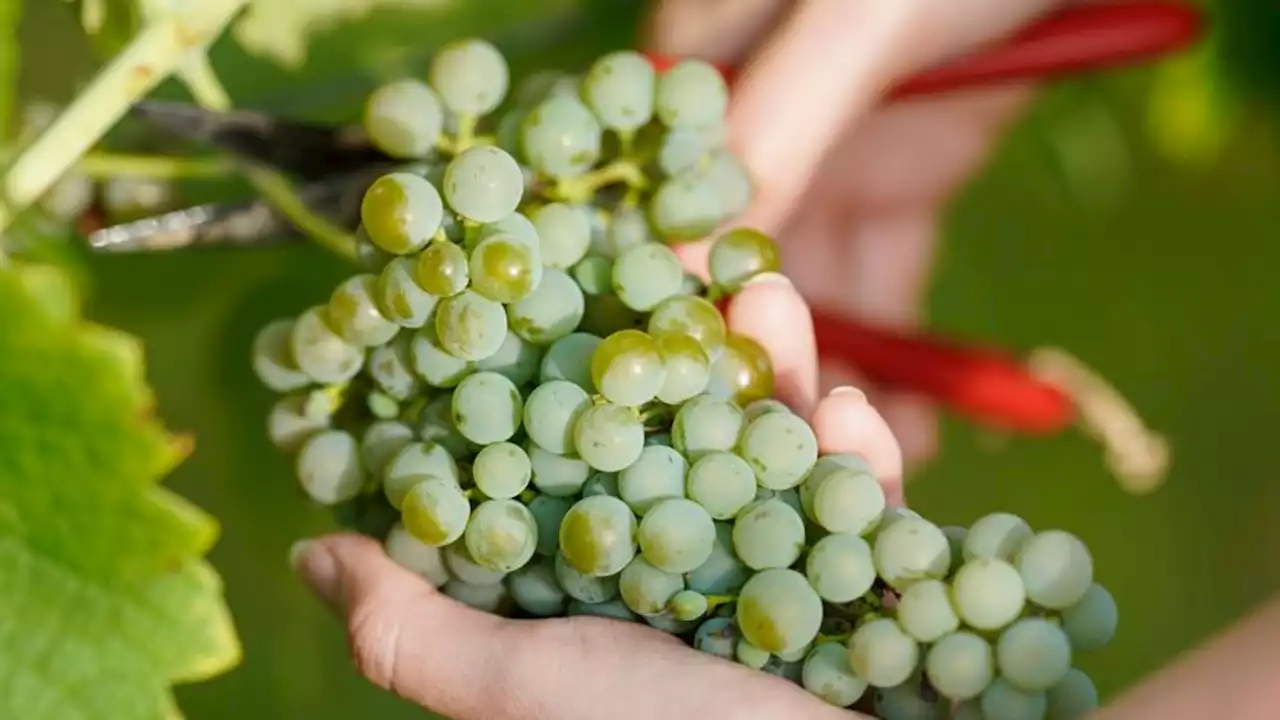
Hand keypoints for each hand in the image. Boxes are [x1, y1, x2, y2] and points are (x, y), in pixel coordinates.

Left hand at [292, 275, 905, 718]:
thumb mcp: (514, 688)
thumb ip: (411, 631)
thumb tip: (309, 550)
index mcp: (599, 592)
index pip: (575, 463)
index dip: (569, 378)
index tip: (565, 288)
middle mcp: (683, 581)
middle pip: (683, 440)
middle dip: (688, 355)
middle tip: (685, 271)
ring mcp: (780, 582)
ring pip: (776, 453)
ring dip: (779, 374)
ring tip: (773, 300)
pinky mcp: (868, 595)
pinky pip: (864, 512)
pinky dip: (860, 461)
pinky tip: (851, 415)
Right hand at [646, 0, 1065, 465]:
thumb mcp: (852, 25)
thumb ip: (770, 133)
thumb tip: (676, 264)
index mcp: (696, 82)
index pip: (658, 216)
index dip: (677, 312)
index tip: (707, 409)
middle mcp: (747, 138)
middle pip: (735, 274)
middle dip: (768, 366)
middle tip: (804, 457)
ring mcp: (826, 167)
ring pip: (816, 296)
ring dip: (842, 379)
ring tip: (866, 475)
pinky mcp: (899, 186)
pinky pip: (890, 282)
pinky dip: (906, 354)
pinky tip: (920, 427)